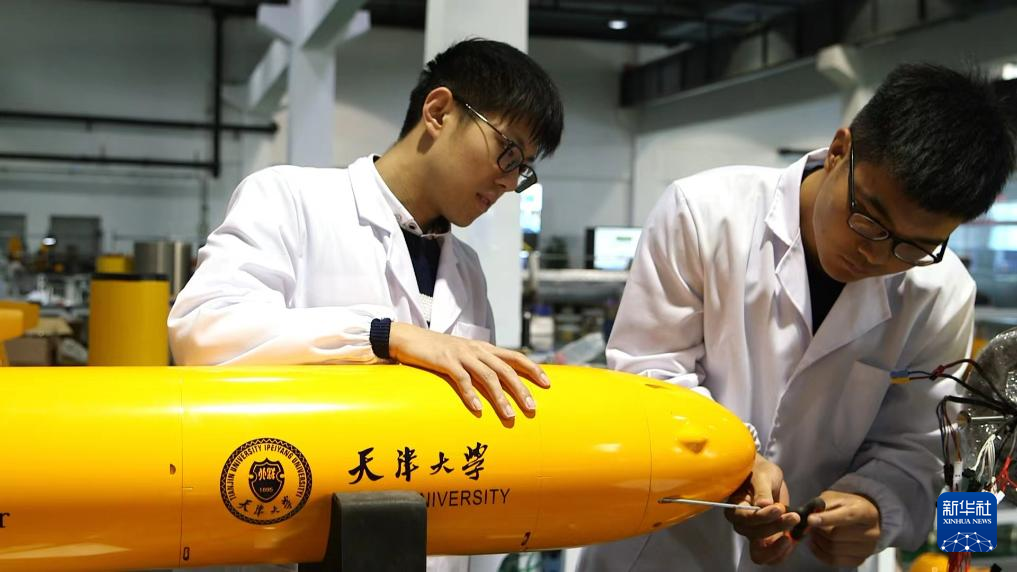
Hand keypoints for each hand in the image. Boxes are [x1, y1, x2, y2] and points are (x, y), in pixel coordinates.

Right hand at [389, 322, 550, 419]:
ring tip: (510, 416)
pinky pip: (462, 379)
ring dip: (501, 398)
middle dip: (522, 389)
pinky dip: (471, 395)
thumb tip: (496, 384)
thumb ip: (479, 365)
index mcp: (484, 348)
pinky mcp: (445, 362)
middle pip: (506, 369)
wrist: (409, 338)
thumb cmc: (437, 351)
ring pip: (488, 376)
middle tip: (533, 408)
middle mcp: (477, 350)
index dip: (533, 368)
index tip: (547, 384)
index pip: (515, 356)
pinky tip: (477, 410)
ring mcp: (462, 355)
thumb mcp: (464, 355)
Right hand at [725, 453, 799, 564]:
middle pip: (754, 535)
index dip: (762, 517)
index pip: (745, 519)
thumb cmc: (761, 471)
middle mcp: (742, 524)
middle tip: (793, 516)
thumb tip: (762, 504)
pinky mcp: (768, 537)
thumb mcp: (763, 475)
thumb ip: (762, 489)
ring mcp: (755, 533)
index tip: (778, 508)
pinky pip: (771, 555)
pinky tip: (794, 540)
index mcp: (734, 507)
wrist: (768, 477)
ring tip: (793, 533)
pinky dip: (783, 552)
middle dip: (775, 527)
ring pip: (762, 551)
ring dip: (778, 546)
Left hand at [807, 491, 880, 566]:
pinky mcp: (859, 560)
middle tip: (811, 525)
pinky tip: (817, 543)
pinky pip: (833, 560)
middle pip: (836, 535)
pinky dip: (820, 552)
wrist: (862, 518)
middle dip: (818, 530)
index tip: (810, 519)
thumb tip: (809, 518)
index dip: (827, 519)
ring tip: (815, 532)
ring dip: (818, 540)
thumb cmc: (846, 506)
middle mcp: (871, 532)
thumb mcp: (835, 497)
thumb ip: (822, 505)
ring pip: (833, 549)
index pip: (847, 517)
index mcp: (866, 512)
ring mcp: (867, 549)